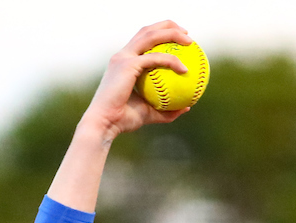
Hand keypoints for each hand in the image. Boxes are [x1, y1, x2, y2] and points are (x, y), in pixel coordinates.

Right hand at [81, 21, 193, 140]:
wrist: (106, 122)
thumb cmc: (124, 120)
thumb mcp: (150, 114)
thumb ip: (168, 109)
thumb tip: (187, 107)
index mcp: (125, 62)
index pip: (143, 41)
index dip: (161, 35)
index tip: (180, 40)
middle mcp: (123, 55)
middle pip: (146, 31)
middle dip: (167, 26)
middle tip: (187, 34)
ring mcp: (124, 58)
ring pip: (150, 37)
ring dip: (171, 34)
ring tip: (189, 41)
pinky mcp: (128, 65)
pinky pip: (155, 58)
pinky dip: (171, 61)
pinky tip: (185, 69)